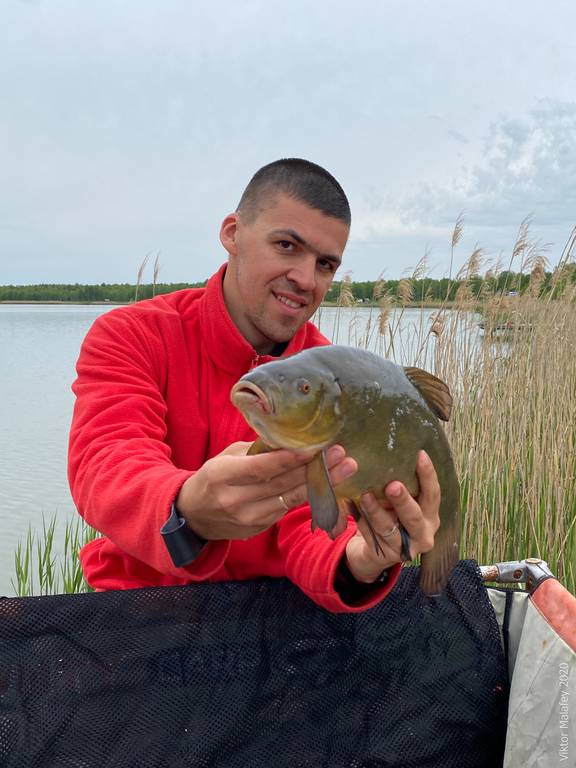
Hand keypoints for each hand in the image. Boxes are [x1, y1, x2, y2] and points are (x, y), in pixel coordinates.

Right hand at [176, 442, 357, 540]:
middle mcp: (236, 499)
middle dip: (316, 469)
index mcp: (223, 476)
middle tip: (342, 455)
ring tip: (345, 468)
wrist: (194, 515)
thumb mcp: (226, 457)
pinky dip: (308, 496)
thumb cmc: (214, 477)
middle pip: (283, 484)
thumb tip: (288, 438)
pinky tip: (327, 484)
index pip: (262, 468)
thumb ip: (255, 450)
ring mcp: (249, 518)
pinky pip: (287, 509)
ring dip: (321, 484)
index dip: (290, 459)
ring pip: (290, 499)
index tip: (316, 447)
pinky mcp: (259, 528)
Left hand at [344, 450, 440, 582]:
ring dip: (376, 511)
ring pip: (389, 528)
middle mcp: (423, 533)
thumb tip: (390, 456)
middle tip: (393, 485)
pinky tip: (353, 508)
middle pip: (414, 516)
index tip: (420, 454)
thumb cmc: (390, 517)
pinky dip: (362, 522)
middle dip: (403, 500)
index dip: (428, 475)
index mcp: (430, 515)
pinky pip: (372, 536)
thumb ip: (401, 486)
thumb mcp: (398, 503)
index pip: (433, 494)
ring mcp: (405, 548)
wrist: (374, 552)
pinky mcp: (386, 557)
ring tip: (365, 496)